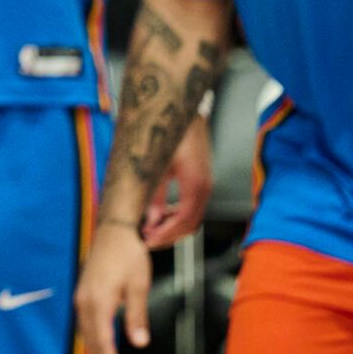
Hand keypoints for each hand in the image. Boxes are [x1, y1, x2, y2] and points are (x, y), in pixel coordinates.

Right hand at [74, 218, 151, 353]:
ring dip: (95, 352)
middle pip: (91, 341)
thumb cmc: (128, 253)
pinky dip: (91, 338)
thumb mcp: (138, 285)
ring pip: (85, 333)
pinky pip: (84, 323)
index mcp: (99, 301)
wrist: (113, 230)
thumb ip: (136, 315)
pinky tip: (99, 344)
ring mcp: (81, 297)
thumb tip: (139, 341)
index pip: (103, 341)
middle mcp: (85, 301)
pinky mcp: (82, 293)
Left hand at [142, 115, 212, 247]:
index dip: (165, 234)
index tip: (148, 240)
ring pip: (193, 219)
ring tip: (152, 229)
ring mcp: (205, 185)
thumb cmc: (172, 133)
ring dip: (173, 228)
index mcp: (195, 185)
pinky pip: (193, 208)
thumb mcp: (157, 164)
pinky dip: (178, 217)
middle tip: (147, 239)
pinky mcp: (202, 181)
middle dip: (169, 236)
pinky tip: (162, 215)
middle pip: (190, 225)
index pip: (182, 221)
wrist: (185, 112)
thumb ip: (154, 194)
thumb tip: (150, 219)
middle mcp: (204, 187)